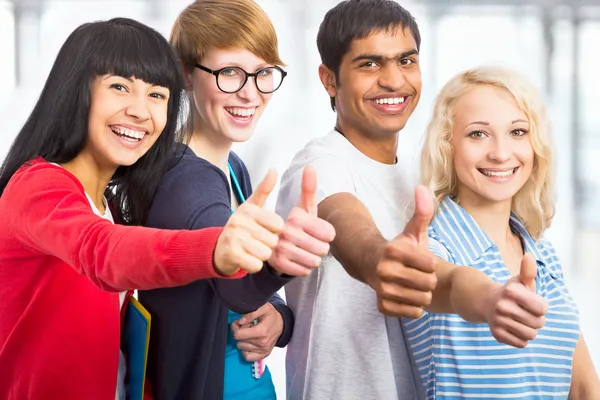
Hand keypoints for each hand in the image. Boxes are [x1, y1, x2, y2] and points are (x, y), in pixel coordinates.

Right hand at [214, 169, 284, 275]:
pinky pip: (256, 265)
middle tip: (253, 243)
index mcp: (248, 209)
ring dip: (260, 257)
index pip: (279, 225)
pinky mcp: (231, 254)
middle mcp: (239, 221)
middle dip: (266, 246)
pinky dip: (252, 266)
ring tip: (249, 251)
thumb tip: (274, 169)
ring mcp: (234, 237)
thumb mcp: (251, 207)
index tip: (261, 231)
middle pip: (273, 241)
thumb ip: (264, 190)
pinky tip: (244, 259)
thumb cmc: (240, 228)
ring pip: (265, 254)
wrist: (217, 249)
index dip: (273, 232)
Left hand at [231, 302, 283, 361]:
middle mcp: (262, 343)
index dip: (235, 327)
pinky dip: (245, 350)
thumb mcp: (264, 308)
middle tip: (247, 326)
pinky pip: (248, 357)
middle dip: (240, 333)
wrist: (282, 324)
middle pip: (239, 341)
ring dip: (243, 341)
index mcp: (261, 331)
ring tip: (250, 333)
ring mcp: (263, 350)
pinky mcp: (264, 354)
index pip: (238, 335)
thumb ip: (251, 313)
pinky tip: (249, 343)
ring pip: (242, 348)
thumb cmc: (272, 315)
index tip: (238, 323)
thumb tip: (240, 322)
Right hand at [268, 166, 335, 275]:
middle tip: (309, 244)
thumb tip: (310, 167)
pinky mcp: (277, 263)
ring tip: (303, 252)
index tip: (315, 231)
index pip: (329, 233)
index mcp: (294, 217)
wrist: (270, 244)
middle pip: (322, 248)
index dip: (327, 235)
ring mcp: (279, 248)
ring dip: (312, 259)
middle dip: (320, 248)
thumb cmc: (292, 225)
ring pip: (314, 261)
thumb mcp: (301, 207)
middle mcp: (284, 231)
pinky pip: (304, 271)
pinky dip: (304, 268)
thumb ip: (308, 189)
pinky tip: (296, 261)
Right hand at [371, 186, 437, 318]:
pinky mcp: (381, 304)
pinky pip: (411, 313)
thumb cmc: (397, 249)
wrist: (369, 265)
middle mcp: (385, 270)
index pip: (431, 264)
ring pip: (421, 300)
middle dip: (429, 281)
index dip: (431, 263)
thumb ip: (422, 212)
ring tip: (416, 287)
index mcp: (393, 250)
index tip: (424, 261)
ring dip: (423, 295)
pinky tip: (408, 297)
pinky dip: (414, 308)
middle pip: (428, 284)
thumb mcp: (411, 231)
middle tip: (422, 276)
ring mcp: (381, 289)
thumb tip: (422, 188)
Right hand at [485, 253, 547, 347]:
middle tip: (527, 313)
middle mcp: (503, 306)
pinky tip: (514, 329)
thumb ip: (528, 271)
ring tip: (521, 321)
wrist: (484, 302)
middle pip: (539, 323)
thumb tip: (529, 256)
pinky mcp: (496, 334)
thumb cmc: (510, 293)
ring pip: (531, 335)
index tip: (533, 303)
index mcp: (511, 292)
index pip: (543, 308)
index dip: (541, 306)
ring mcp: (498, 321)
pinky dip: (521, 338)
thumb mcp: (519, 281)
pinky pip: (521, 344)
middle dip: (537, 319)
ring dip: (530, 330)